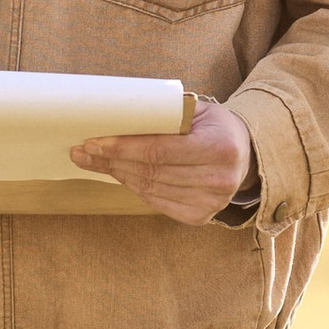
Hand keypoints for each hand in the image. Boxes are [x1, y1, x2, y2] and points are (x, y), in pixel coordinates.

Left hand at [72, 96, 256, 225]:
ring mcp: (211, 203)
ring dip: (118, 174)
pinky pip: (157, 201)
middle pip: (150, 171)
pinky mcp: (200, 216)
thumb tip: (113, 118)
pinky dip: (135, 187)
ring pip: (149, 188)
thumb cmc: (214, 127)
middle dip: (112, 161)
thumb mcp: (196, 111)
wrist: (245, 154)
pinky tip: (120, 174)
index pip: (159, 150)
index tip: (94, 142)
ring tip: (94, 161)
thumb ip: (163, 115)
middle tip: (84, 151)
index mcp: (219, 147)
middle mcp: (218, 179)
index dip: (122, 148)